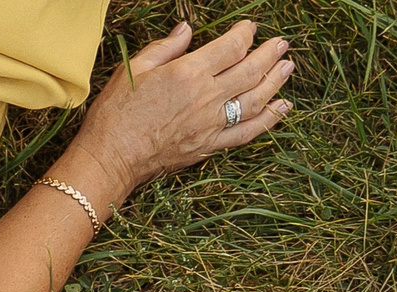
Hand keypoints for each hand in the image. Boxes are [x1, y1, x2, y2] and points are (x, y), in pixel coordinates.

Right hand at [65, 21, 294, 201]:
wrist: (109, 159)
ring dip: (276, 81)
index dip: (244, 34)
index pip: (231, 47)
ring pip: (256, 98)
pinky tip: (283, 107)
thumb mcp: (133, 71)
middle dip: (269, 53)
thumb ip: (165, 48)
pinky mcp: (209, 145)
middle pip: (250, 70)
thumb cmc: (115, 115)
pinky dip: (270, 119)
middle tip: (281, 44)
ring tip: (288, 67)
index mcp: (188, 73)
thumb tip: (186, 30)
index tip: (250, 28)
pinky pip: (248, 132)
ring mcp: (211, 124)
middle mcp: (207, 97)